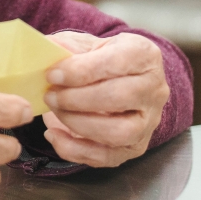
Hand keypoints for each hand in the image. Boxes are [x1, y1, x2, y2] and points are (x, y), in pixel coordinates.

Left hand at [41, 31, 168, 166]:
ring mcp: (149, 121)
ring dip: (78, 124)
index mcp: (143, 55)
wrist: (118, 77)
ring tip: (53, 112)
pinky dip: (76, 150)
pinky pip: (109, 157)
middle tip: (49, 95)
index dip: (81, 71)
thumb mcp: (85, 43)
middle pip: (120, 98)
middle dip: (77, 99)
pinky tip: (55, 135)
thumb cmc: (98, 58)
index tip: (52, 75)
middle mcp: (154, 89)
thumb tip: (47, 54)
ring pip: (120, 132)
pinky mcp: (136, 145)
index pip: (116, 63)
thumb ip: (67, 47)